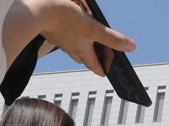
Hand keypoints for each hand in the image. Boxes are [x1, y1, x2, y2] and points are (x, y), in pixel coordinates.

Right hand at [20, 0, 136, 76]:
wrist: (36, 9)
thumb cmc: (64, 18)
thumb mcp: (94, 28)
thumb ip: (112, 39)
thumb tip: (131, 47)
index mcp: (82, 50)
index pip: (94, 65)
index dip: (101, 69)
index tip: (104, 74)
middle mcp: (70, 47)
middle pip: (82, 57)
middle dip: (90, 58)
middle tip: (96, 60)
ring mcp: (59, 39)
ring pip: (71, 47)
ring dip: (78, 46)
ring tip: (83, 44)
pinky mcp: (50, 30)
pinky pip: (61, 36)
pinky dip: (66, 35)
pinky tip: (66, 29)